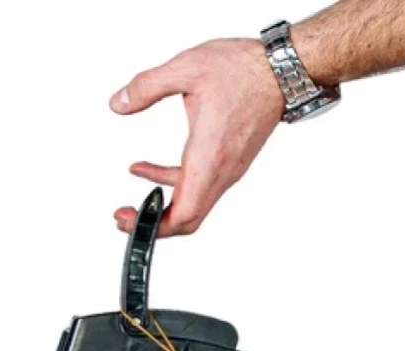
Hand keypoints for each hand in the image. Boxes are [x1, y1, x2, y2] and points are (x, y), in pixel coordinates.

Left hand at [111, 39, 285, 236]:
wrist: (285, 69)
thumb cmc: (245, 69)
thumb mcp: (187, 68)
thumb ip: (147, 86)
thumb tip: (118, 103)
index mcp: (210, 157)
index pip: (184, 214)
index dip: (154, 227)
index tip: (128, 219)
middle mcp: (222, 171)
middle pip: (188, 220)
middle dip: (153, 226)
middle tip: (125, 219)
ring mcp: (227, 170)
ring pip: (192, 204)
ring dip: (161, 207)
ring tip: (133, 205)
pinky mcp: (228, 162)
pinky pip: (196, 186)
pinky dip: (169, 184)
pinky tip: (143, 169)